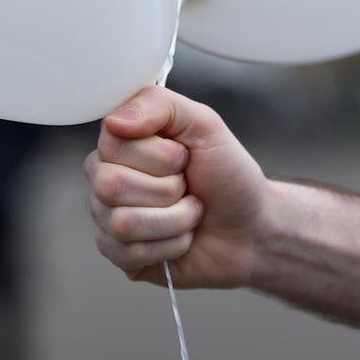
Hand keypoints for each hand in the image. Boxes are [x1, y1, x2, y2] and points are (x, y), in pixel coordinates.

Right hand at [85, 85, 269, 287]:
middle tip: (187, 186)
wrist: (252, 228)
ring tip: (189, 213)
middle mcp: (107, 175)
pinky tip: (181, 238)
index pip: (110, 142)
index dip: (156, 155)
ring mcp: (109, 217)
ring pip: (121, 223)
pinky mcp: (120, 255)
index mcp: (122, 140)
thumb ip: (158, 105)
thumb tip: (115, 121)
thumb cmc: (227, 173)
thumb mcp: (204, 124)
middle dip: (166, 190)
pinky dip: (169, 246)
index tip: (183, 156)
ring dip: (173, 220)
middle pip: (109, 185)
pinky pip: (128, 254)